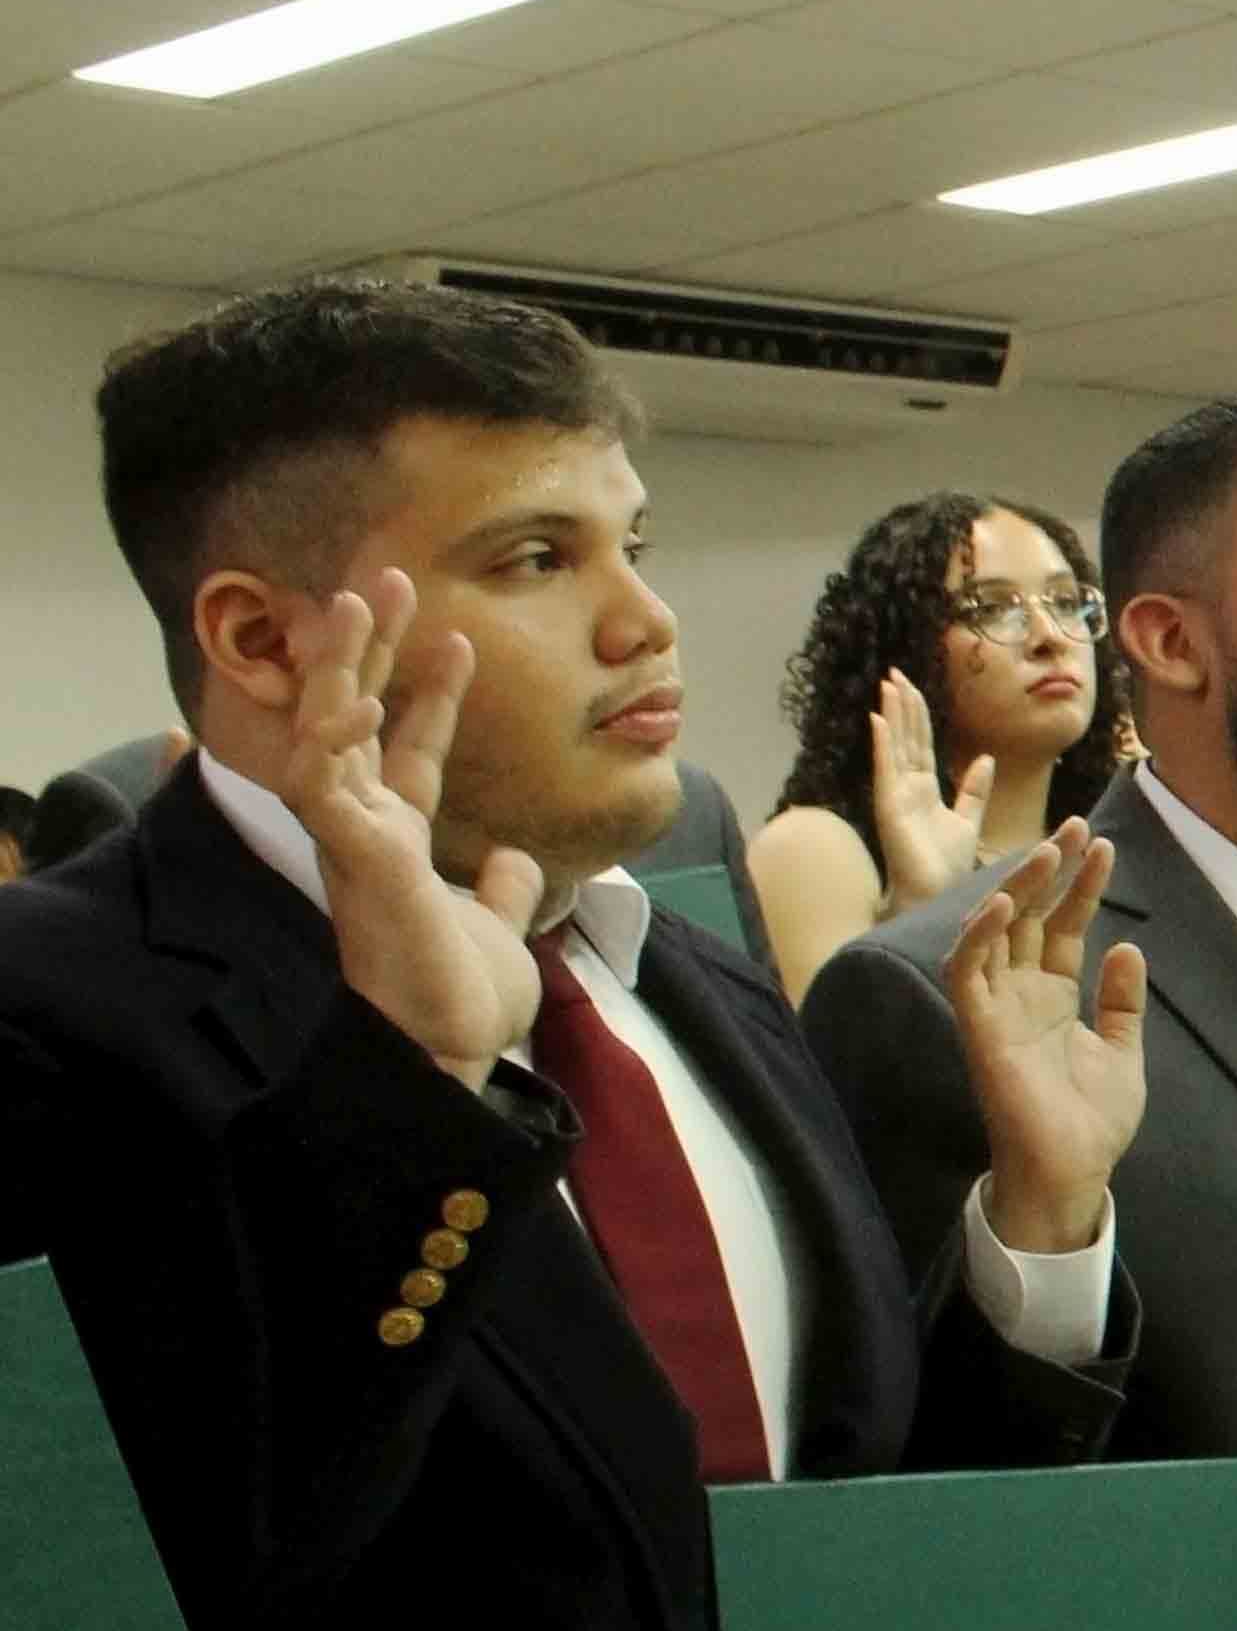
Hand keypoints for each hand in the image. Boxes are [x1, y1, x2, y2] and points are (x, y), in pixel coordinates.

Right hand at [285, 575, 542, 1087]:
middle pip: (358, 719)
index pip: (410, 751)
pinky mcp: (349, 857)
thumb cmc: (463, 1000)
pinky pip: (323, 783)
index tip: (457, 642)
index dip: (430, 696)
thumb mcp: (499, 928)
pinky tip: (355, 691)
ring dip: (340, 666)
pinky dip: (334, 735)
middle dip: (373, 650)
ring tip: (356, 601)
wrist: (454, 1049)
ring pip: (327, 732)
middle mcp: (365, 832)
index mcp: (399, 843)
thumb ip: (502, 891)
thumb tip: (518, 864)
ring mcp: (350, 841)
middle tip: (391, 580)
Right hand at [868, 671, 995, 908]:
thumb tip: (985, 758)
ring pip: (894, 746)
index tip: (913, 685)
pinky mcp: (889, 808)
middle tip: (895, 673)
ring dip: (891, 715)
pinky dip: (882, 743)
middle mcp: (905, 788)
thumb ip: (974, 790)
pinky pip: (885, 769)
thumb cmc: (946, 866)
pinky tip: (878, 719)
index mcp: (923, 789)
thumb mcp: (968, 819)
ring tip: (888, 684)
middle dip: (901, 706)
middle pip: (904, 738)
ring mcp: (895, 796)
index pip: (920, 743)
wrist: (935, 897)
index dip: (917, 714)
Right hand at [950, 822, 1144, 1254]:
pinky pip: (967, 972)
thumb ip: (1123, 1002)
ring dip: (1016, 889)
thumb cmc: (1091, 1121)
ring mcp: (997, 1009)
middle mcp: (1020, 994)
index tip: (1103, 845)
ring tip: (1047, 851)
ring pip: (995, 932)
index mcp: (1052, 996)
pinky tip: (1004, 904)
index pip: (1063, 926)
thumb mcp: (1124, 1051)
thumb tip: (1129, 948)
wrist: (1073, 1172)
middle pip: (1029, 917)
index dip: (1080, 886)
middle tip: (1075, 826)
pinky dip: (980, 936)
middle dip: (1049, 870)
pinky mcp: (979, 1029)